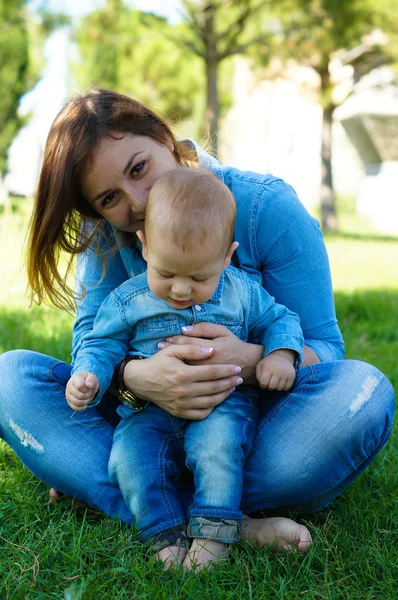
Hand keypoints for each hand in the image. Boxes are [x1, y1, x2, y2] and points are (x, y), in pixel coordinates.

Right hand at [66, 372, 98, 410]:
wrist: (83, 382)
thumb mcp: (92, 377)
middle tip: (89, 391)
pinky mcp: (69, 402)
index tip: (89, 386)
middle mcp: (69, 386)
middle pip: (80, 396)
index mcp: (75, 378)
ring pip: (78, 403)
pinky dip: (82, 407)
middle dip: (88, 395)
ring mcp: (68, 394)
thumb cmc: (88, 380)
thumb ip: (92, 380)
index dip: (87, 388)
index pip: (80, 386)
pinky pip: (75, 408)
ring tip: (87, 396)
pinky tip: (85, 403)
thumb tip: (89, 385)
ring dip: (86, 401)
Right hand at [123, 344, 243, 419]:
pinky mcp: (179, 412)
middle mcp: (184, 391)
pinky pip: (200, 414)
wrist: (140, 381)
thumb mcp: (172, 350)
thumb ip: (192, 348)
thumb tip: (211, 350)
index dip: (227, 370)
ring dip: (224, 395)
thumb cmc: (157, 362)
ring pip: (210, 402)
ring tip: (232, 388)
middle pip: (214, 387)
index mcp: (183, 374)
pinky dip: (212, 408)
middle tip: (240, 378)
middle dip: (230, 382)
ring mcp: (182, 404)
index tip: (237, 368)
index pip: (212, 372)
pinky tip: (217, 400)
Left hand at [158, 322, 263, 382]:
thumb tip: (184, 329)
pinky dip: (183, 380)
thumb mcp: (222, 331)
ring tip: (163, 361)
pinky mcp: (210, 385)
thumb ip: (204, 329)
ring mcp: (211, 377)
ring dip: (173, 366)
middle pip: (185, 359)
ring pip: (187, 373)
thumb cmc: (233, 345)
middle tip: (159, 349)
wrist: (248, 365)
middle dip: (170, 353)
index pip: (189, 344)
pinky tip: (176, 376)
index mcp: (214, 349)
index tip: (164, 340)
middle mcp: (210, 365)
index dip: (175, 341)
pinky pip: (193, 385)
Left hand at [256, 350, 296, 390]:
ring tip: (275, 382)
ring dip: (276, 387)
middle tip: (269, 383)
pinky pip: (287, 388)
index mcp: (268, 367)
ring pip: (279, 388)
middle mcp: (278, 370)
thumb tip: (262, 385)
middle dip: (269, 387)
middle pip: (272, 387)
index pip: (263, 383)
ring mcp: (286, 374)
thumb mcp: (260, 366)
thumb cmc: (269, 363)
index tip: (263, 383)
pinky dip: (283, 388)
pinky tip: (281, 383)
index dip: (262, 385)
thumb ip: (258, 376)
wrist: (282, 357)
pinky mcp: (292, 376)